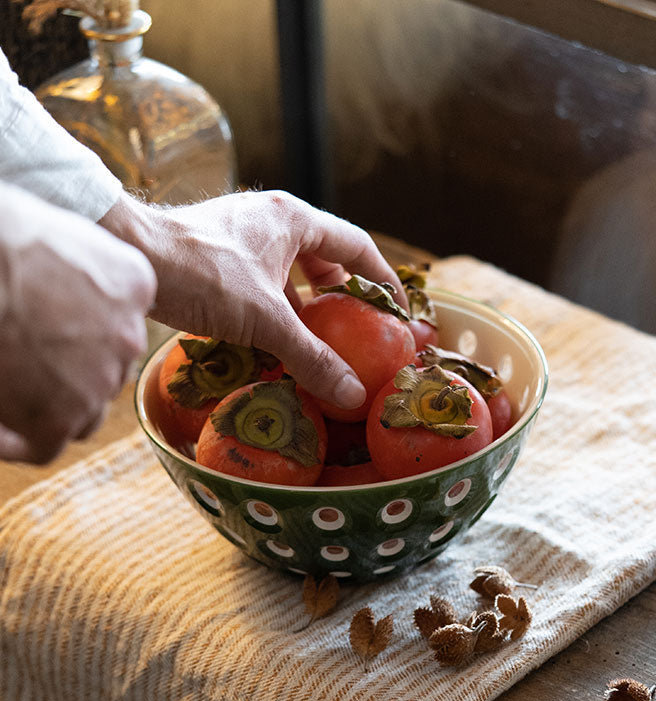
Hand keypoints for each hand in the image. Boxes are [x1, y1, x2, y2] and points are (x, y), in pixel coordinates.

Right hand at [0, 183, 155, 463]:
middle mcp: (130, 337)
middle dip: (67, 370)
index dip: (78, 331)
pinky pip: (45, 444)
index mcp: (134, 285)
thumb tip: (70, 305)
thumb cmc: (3, 236)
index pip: (118, 322)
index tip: (41, 326)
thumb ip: (87, 271)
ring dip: (47, 407)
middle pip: (104, 369)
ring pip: (82, 411)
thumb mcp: (67, 235)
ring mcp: (99, 380)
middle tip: (20, 357)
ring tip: (6, 388)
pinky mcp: (60, 418)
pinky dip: (16, 440)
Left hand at [101, 191, 405, 409]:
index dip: (383, 280)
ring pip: (290, 272)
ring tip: (320, 343)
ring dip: (306, 306)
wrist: (127, 253)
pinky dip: (275, 311)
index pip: (358, 246)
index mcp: (294, 219)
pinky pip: (262, 283)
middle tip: (359, 330)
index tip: (398, 312)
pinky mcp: (218, 254)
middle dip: (343, 296)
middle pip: (325, 258)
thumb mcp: (265, 320)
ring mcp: (242, 235)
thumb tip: (353, 394)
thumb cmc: (201, 274)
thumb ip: (312, 357)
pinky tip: (273, 343)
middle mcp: (271, 220)